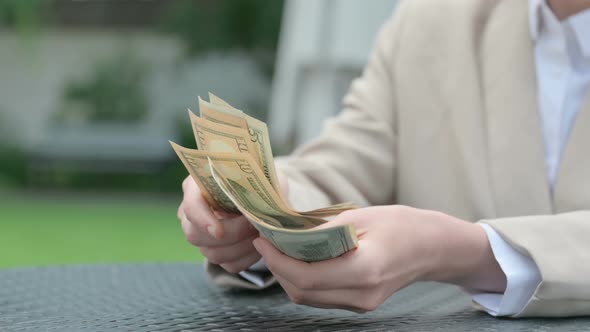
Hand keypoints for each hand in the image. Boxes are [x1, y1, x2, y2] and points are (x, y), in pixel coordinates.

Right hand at [178, 176, 259, 272]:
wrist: (261, 190)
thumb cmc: (258, 177)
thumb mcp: (259, 175)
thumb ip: (255, 187)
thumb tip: (259, 207)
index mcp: (197, 186)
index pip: (191, 206)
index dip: (202, 220)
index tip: (219, 232)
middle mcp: (192, 212)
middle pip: (196, 235)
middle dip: (231, 234)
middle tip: (254, 225)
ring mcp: (202, 235)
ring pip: (213, 254)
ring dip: (242, 247)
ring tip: (261, 233)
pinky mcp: (217, 251)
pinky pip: (229, 265)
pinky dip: (248, 258)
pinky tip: (261, 245)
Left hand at [252, 205, 505, 311]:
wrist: (431, 247)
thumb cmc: (400, 224)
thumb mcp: (358, 217)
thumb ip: (320, 232)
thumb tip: (284, 236)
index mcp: (364, 270)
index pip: (306, 276)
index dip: (277, 260)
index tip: (262, 239)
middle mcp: (361, 295)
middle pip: (302, 292)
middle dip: (277, 267)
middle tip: (266, 241)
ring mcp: (361, 304)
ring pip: (308, 298)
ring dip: (287, 275)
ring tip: (279, 248)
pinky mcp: (358, 304)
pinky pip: (320, 296)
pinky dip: (303, 280)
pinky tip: (299, 259)